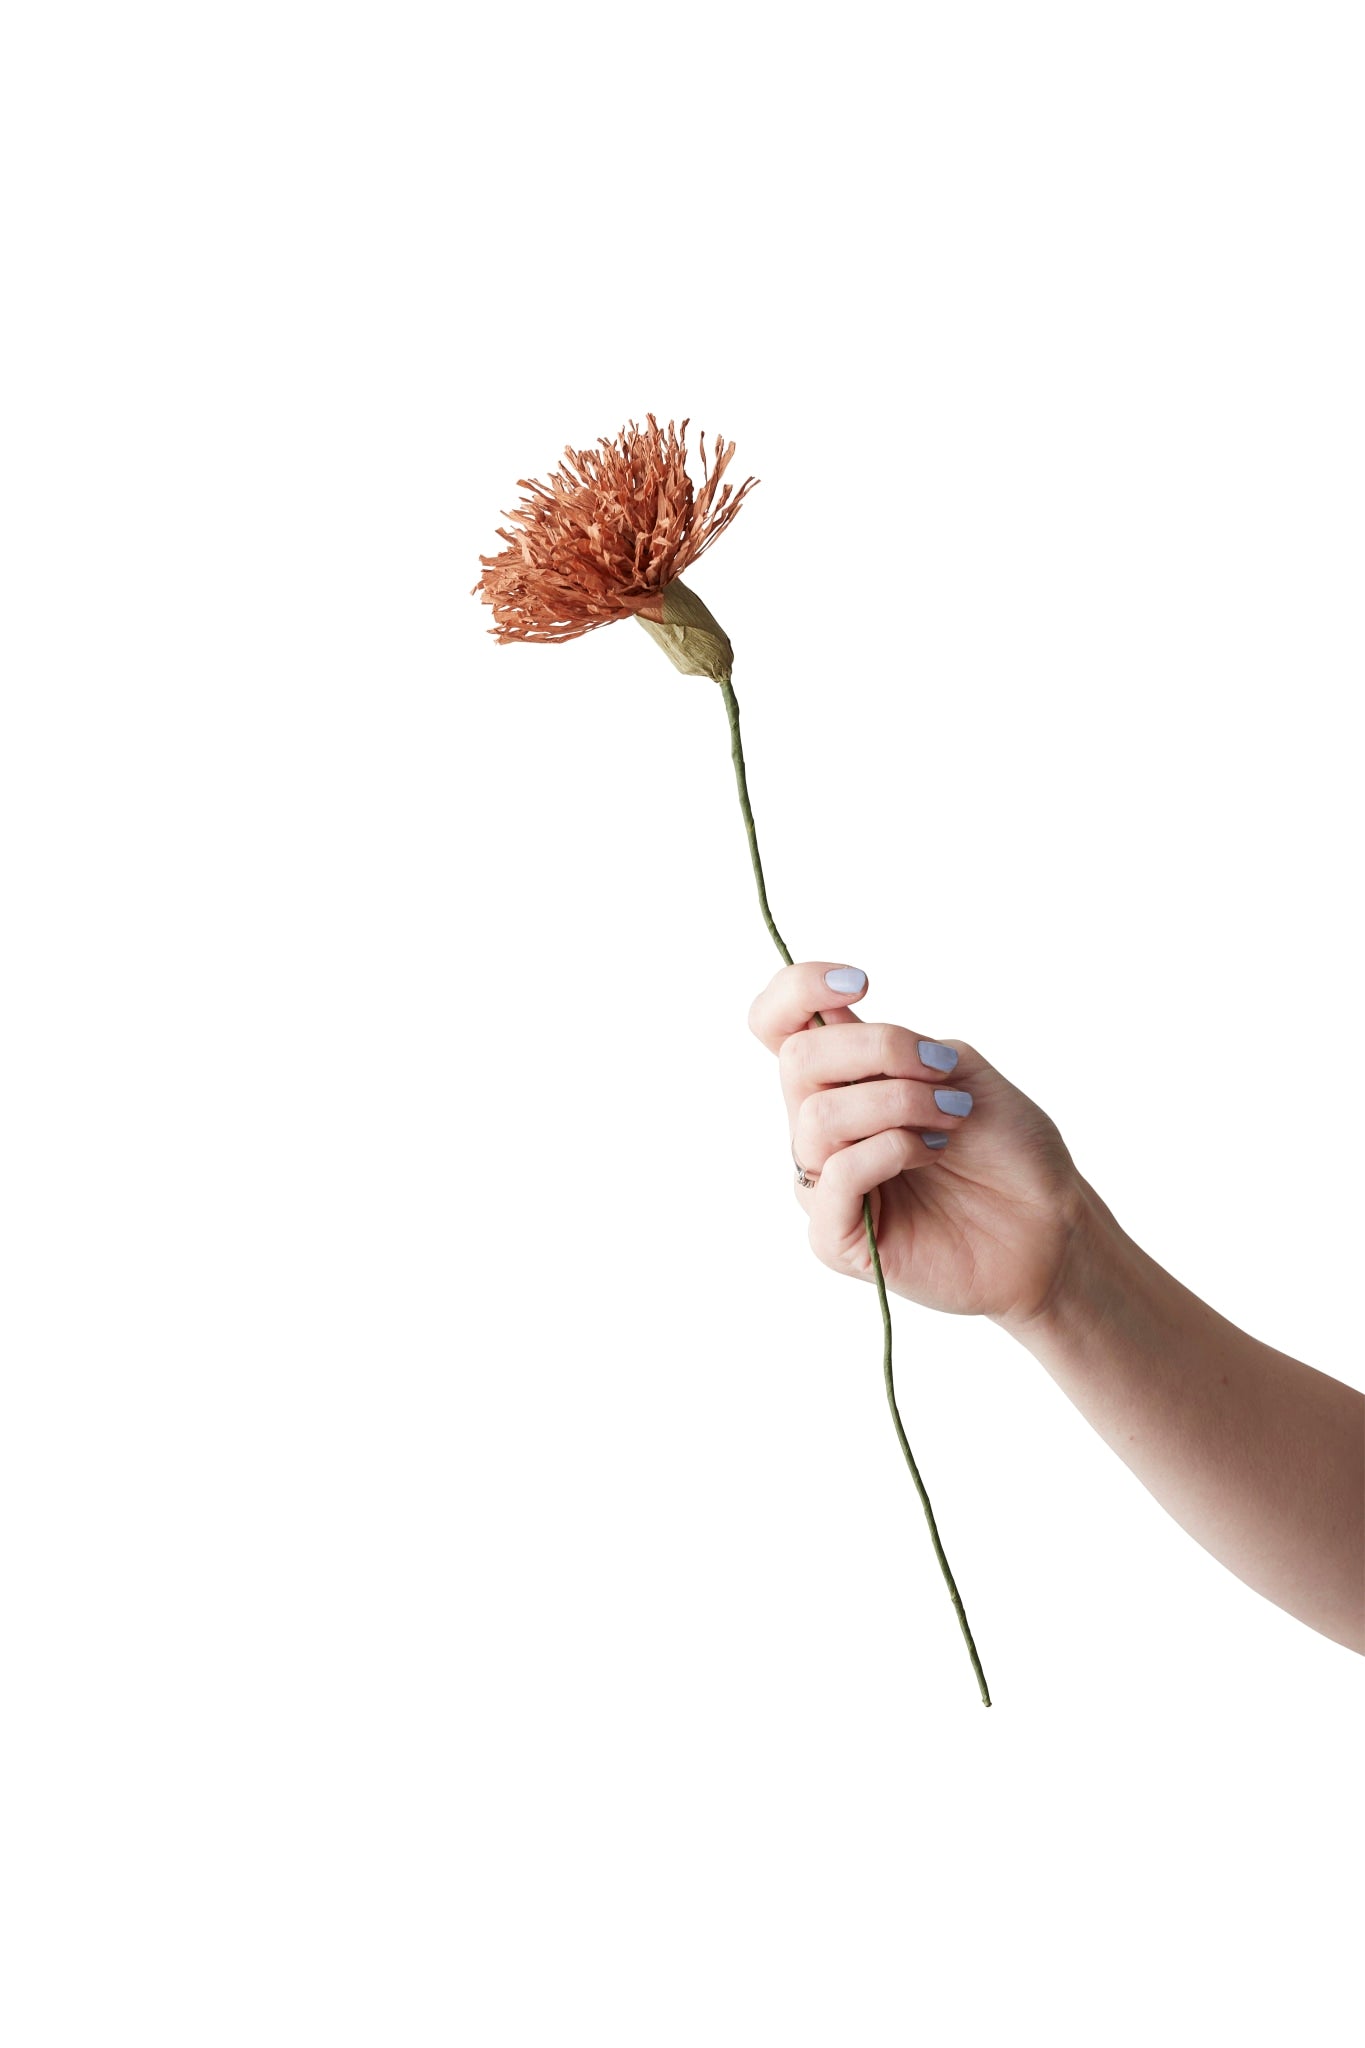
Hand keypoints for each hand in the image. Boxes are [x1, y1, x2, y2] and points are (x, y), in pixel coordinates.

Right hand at [749, 961, 1084, 1325]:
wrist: (1049, 1224)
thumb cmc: (1008, 1149)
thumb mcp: (959, 1070)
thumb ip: (897, 1047)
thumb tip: (835, 1026)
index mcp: (844, 1082)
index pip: (778, 1024)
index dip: (798, 988)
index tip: (862, 981)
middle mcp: (824, 1129)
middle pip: (798, 1060)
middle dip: (879, 1049)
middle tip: (945, 1072)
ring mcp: (826, 1183)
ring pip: (818, 1118)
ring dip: (898, 1104)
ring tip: (953, 1118)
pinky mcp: (837, 1238)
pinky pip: (835, 1178)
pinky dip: (888, 1151)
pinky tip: (930, 1153)